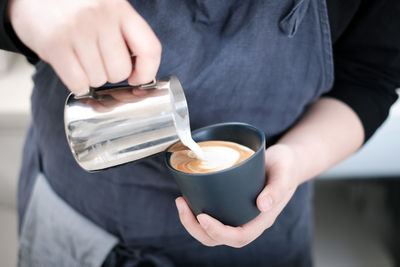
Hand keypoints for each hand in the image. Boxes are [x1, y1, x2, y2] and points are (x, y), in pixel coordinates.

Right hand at [8, 0, 160, 94]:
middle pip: (120, 71)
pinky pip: (78, 83)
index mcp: (120, 8)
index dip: (147, 71)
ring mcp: (77, 29)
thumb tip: (139, 72)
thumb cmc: (74, 8)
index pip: (149, 49)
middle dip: (111, 74)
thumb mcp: (107, 10)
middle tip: (99, 62)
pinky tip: (71, 69)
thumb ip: (124, 34)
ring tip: (80, 58)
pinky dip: (77, 84)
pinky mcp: (54, 43)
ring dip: (91, 78)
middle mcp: (101, 16)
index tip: (137, 78)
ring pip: (99, 79)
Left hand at [175, 144, 300, 247]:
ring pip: (211, 231)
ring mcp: (238, 214)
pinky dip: (196, 211)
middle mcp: (248, 221)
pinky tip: (189, 197)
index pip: (238, 237)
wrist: (284, 161)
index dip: (218, 232)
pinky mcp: (230, 205)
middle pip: (218, 239)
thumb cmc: (286, 167)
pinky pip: (212, 216)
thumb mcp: (284, 173)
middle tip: (182, 204)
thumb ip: (277, 189)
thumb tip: (263, 204)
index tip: (202, 216)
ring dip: (192, 222)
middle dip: (196, 228)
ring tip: (181, 201)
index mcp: (261, 220)